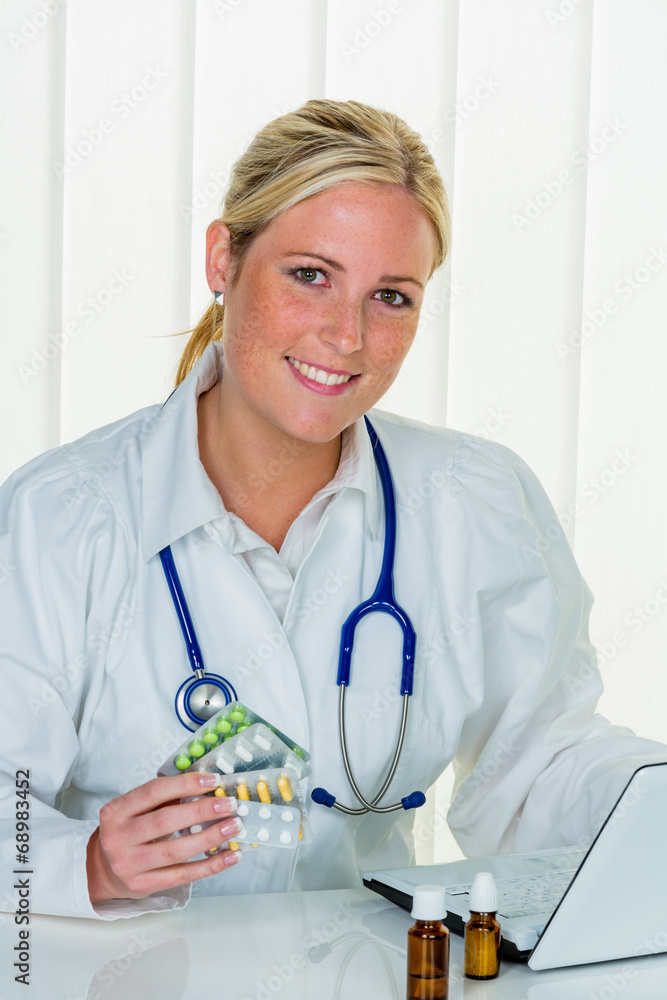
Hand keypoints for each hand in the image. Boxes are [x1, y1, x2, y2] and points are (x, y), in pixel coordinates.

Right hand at [86, 772, 242, 903]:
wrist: (102, 870)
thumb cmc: (127, 832)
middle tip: (229, 804)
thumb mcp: (134, 810)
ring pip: (175, 851)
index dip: (185, 784)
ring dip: (210, 837)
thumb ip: (164, 798)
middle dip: (201, 811)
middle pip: (165, 821)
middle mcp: (118, 837)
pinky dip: (209, 865)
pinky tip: (229, 855)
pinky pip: (182, 875)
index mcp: (116, 811)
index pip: (154, 792)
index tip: (213, 780)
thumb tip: (206, 786)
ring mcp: (129, 865)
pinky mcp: (142, 886)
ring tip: (233, 827)